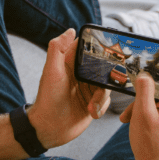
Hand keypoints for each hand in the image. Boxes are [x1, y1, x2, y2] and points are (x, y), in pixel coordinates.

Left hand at [28, 29, 111, 148]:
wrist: (49, 128)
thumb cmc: (47, 99)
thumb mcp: (52, 71)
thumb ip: (58, 49)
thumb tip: (69, 30)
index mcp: (71, 63)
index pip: (89, 48)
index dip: (100, 48)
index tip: (111, 51)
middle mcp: (81, 74)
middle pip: (104, 68)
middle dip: (107, 78)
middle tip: (101, 87)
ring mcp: (88, 89)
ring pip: (107, 86)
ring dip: (101, 97)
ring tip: (90, 106)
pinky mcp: (93, 103)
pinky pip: (106, 101)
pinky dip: (101, 107)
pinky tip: (91, 113)